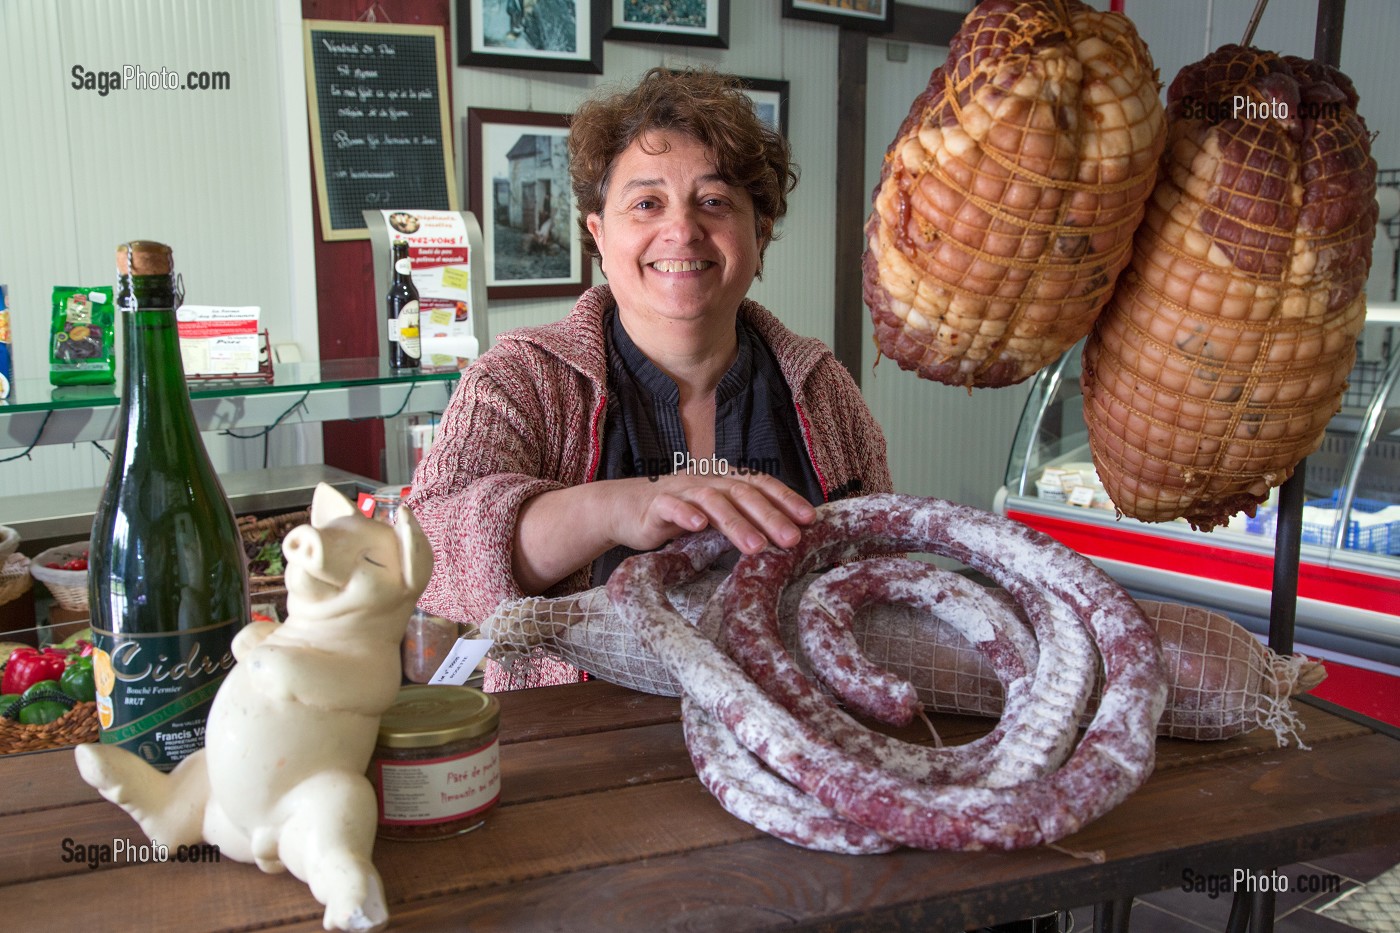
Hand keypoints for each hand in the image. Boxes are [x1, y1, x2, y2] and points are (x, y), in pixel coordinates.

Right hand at [615, 468, 816, 555]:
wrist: (625, 508)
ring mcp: (682, 491)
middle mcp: (708, 480)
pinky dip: (686, 514)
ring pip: (713, 501)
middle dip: (770, 516)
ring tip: (756, 547)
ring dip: (736, 523)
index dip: (786, 499)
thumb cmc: (678, 514)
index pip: (761, 484)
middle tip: (792, 539)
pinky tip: (699, 527)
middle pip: (743, 493)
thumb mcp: (716, 514)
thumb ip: (744, 518)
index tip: (811, 519)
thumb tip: (787, 534)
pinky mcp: (656, 505)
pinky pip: (672, 507)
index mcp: (726, 480)